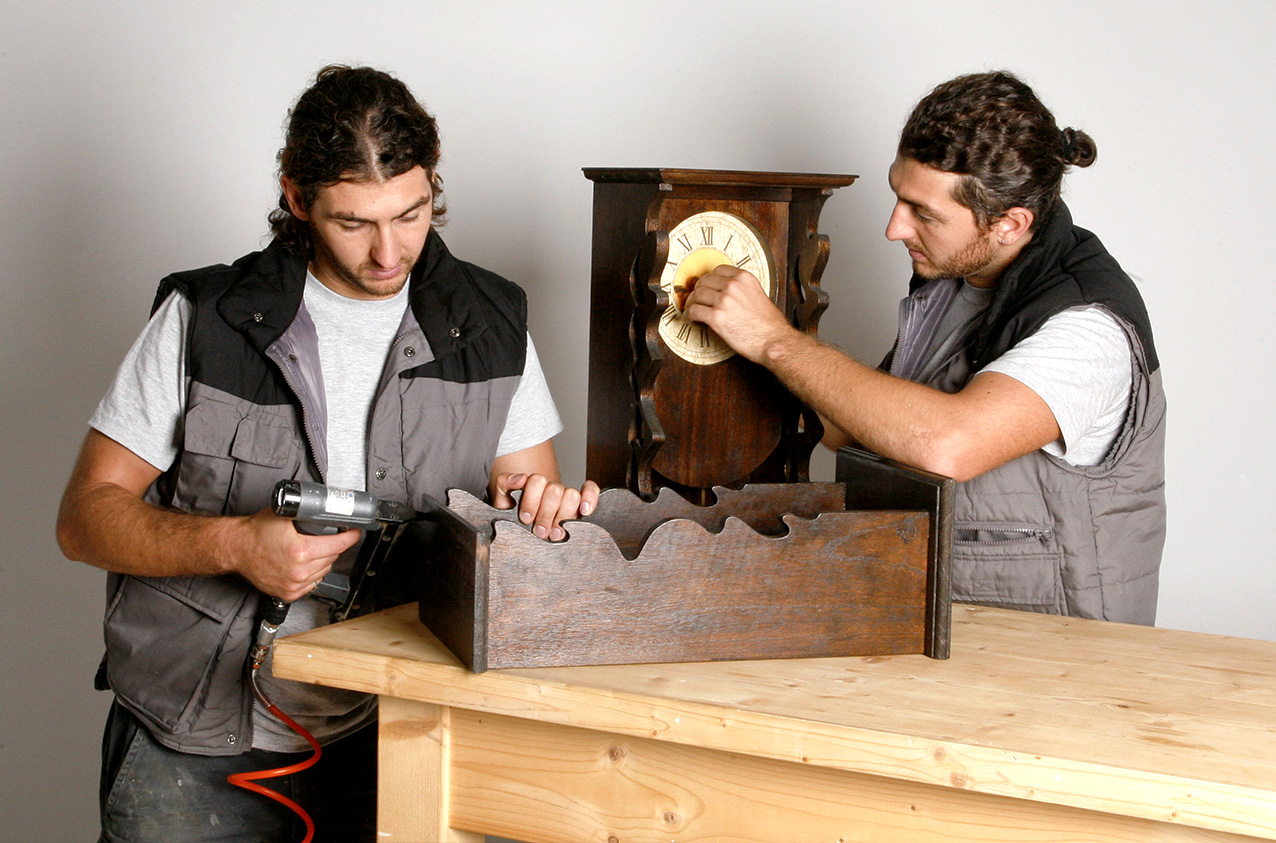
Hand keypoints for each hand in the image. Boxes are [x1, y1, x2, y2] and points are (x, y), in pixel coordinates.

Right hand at [231, 509, 361, 601]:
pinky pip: (312, 584)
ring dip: (323, 561)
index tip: (354, 532)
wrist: (236, 548)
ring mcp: (294, 584)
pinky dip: (312, 575)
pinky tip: (304, 565)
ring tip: (311, 551)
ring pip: (324, 571)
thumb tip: (327, 508)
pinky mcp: (288, 593)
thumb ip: (307, 512)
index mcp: (300, 551)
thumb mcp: (285, 516)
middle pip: (332, 557)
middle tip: (326, 537)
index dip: (350, 537)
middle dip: (333, 546)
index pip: (337, 545)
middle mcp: (298, 571)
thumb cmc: (256, 532)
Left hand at [490, 474, 600, 541]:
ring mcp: (567, 496)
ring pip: (572, 495)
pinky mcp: (581, 504)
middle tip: (539, 531)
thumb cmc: (515, 514)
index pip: (537, 481)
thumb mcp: (502, 498)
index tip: (526, 519)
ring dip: (563, 516)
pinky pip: (591, 489)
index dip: (532, 501)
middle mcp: (552, 488)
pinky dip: (590, 497)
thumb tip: (521, 478)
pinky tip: (584, 511)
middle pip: (555, 491)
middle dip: (546, 514)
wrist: (521, 530)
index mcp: (534, 484)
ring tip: (554, 533)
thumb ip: (505, 484)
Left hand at [681, 264, 795, 363]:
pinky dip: (689, 315)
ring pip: (697, 295)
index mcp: (745, 278)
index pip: (718, 270)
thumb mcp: (759, 295)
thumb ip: (742, 290)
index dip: (710, 279)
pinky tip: (692, 319)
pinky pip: (694, 311)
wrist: (773, 341)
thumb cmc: (769, 325)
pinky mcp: (716, 317)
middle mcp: (733, 285)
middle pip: (704, 281)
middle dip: (698, 290)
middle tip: (697, 300)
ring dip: (691, 303)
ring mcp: (724, 300)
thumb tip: (726, 294)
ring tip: (692, 310)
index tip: (707, 287)